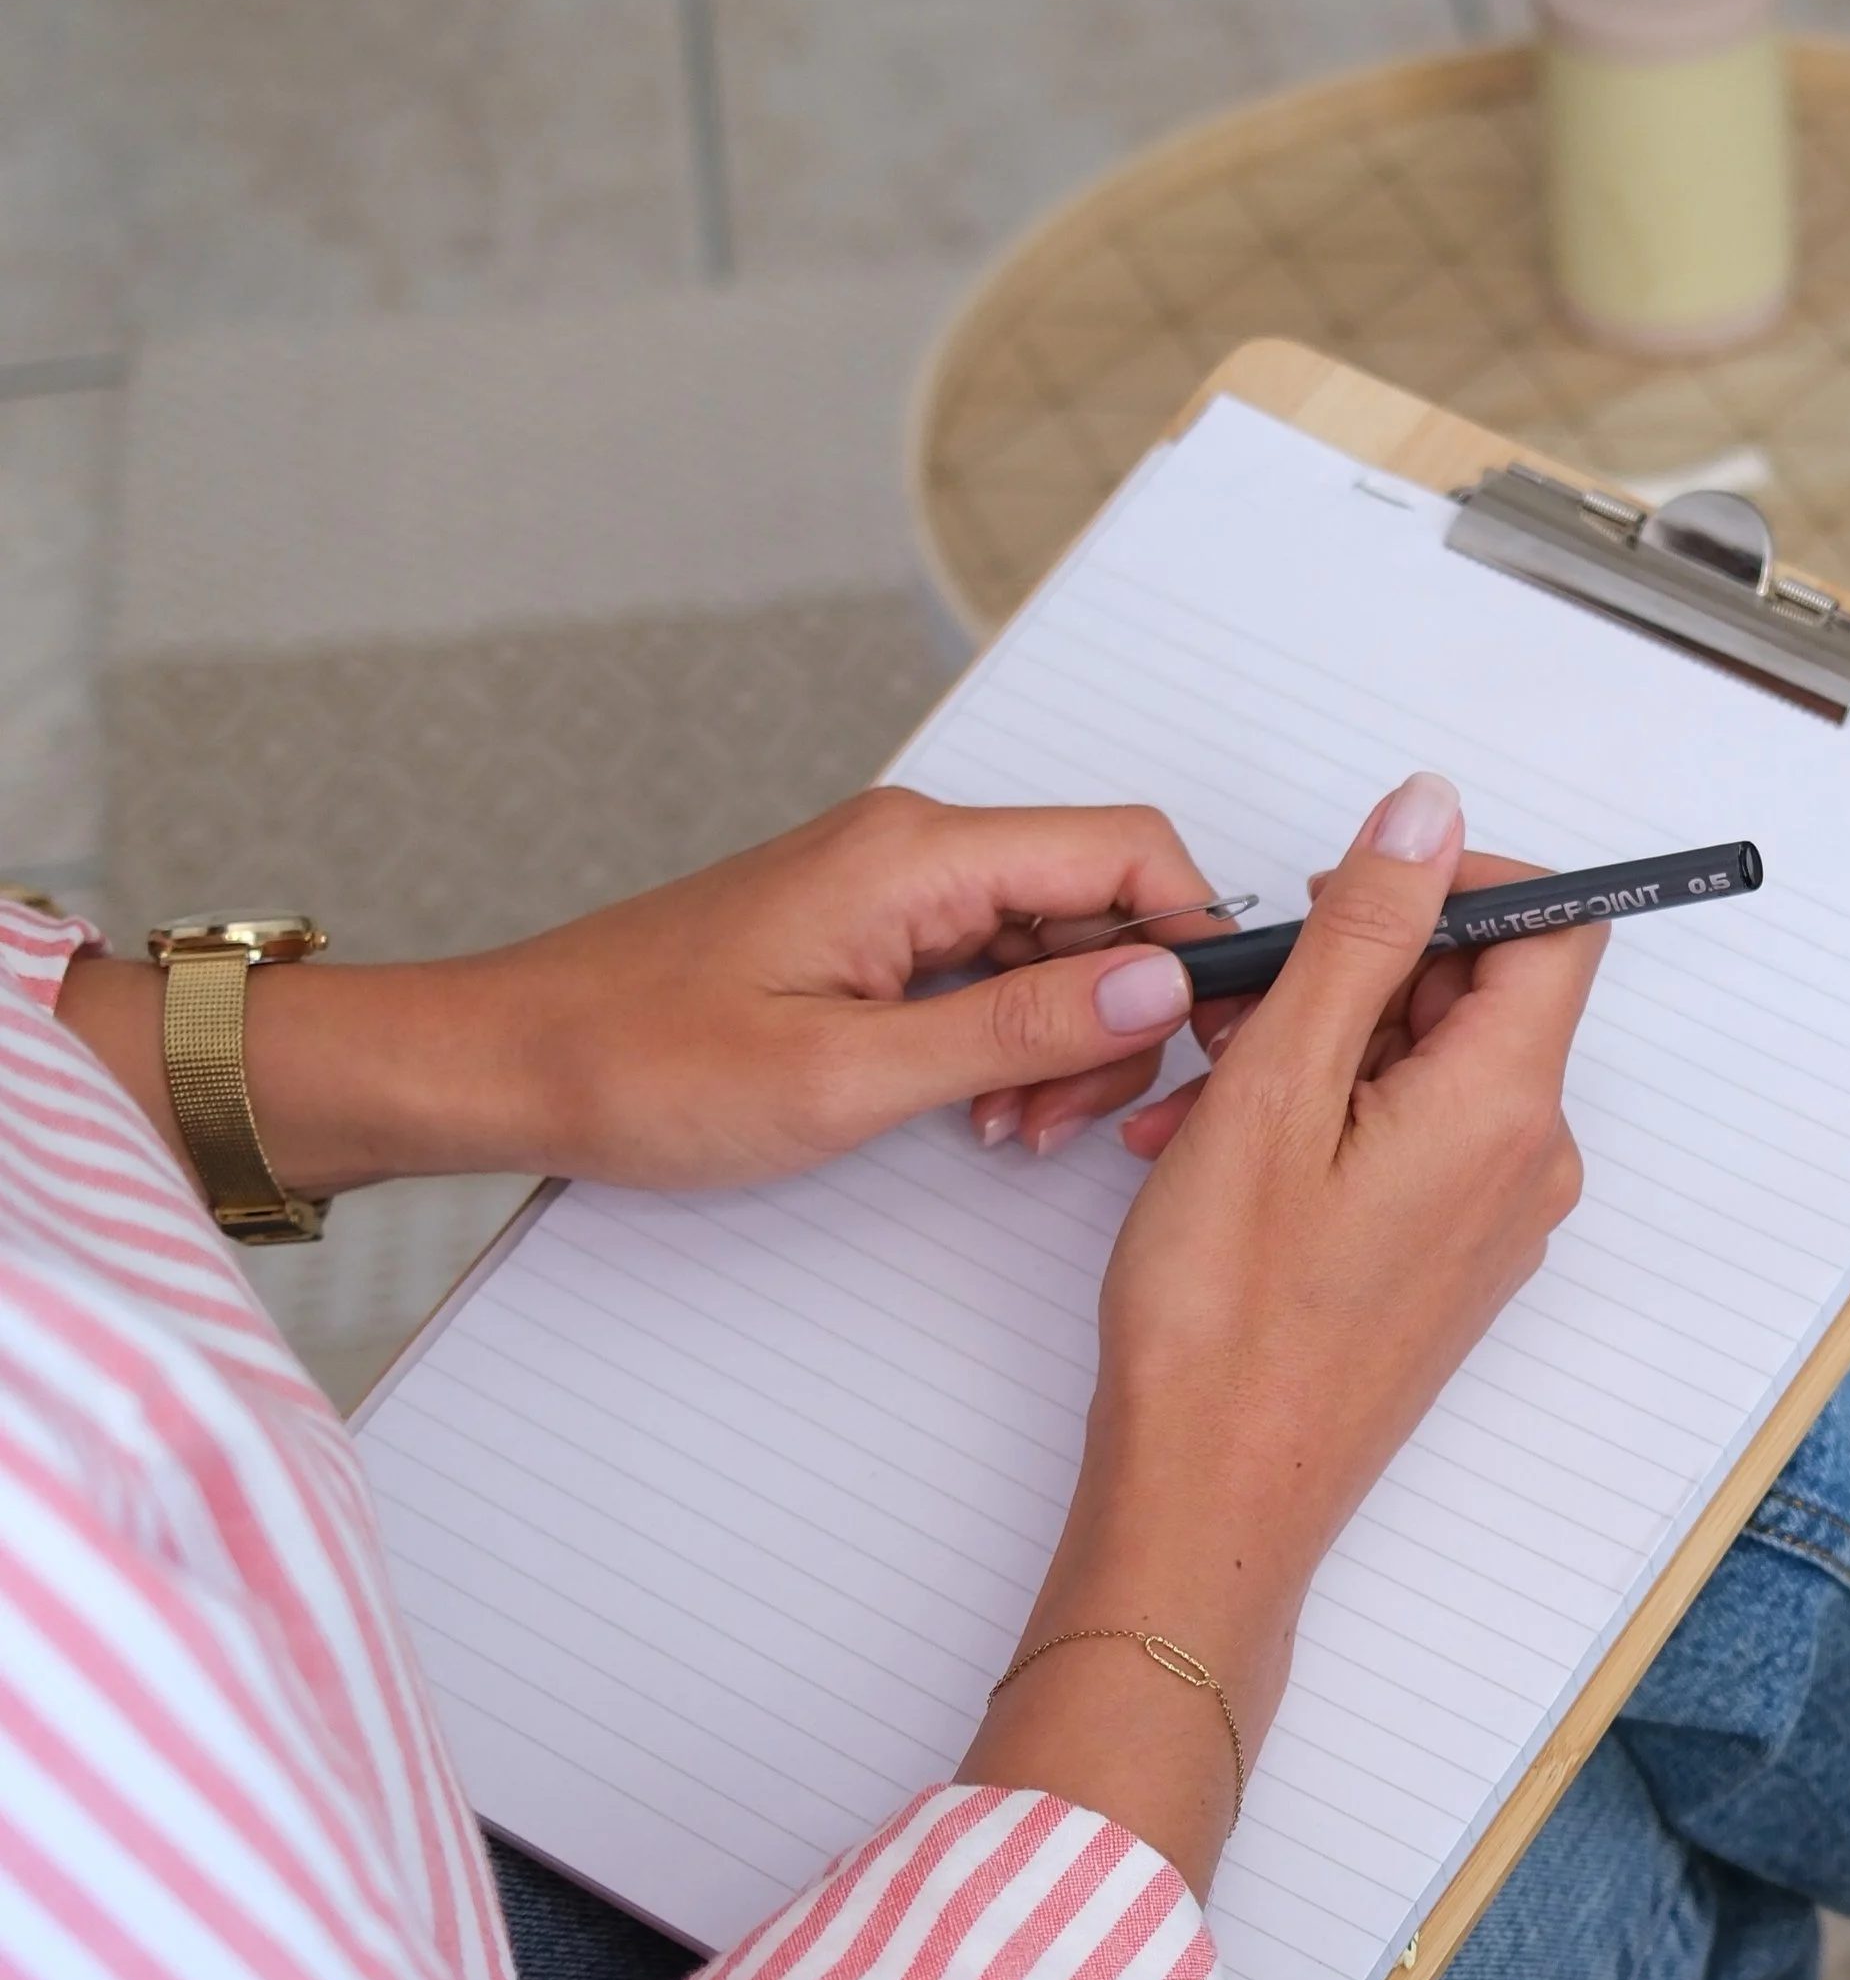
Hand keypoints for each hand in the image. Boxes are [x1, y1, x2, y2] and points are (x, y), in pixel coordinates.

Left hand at [56, 791, 1226, 1197]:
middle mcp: (915, 850)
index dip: (1196, 942)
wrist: (510, 1063)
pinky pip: (987, 971)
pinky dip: (1005, 1042)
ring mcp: (891, 890)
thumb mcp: (849, 1076)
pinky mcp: (867, 934)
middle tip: (1069, 1121)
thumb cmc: (641, 1065)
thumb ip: (1016, 1029)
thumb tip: (1157, 989)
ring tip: (1009, 1128)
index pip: (1130, 854)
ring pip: (1051, 947)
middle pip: (1101, 904)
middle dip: (1121, 1016)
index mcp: (919, 857)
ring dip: (1063, 1042)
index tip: (1208, 1042)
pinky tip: (973, 1108)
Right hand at [965, 772, 1601, 1889]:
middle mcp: (1524, 1164)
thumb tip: (1428, 815)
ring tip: (1195, 1093)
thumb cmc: (1225, 1322)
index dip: (1457, 881)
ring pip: (1420, 1068)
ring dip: (1313, 1049)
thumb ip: (1362, 935)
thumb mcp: (1275, 1087)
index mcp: (1505, 1108)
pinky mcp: (1442, 1265)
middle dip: (1355, 969)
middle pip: (1479, 993)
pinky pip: (1401, 1143)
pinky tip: (1212, 1151)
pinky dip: (1315, 1119)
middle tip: (1235, 1003)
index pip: (1553, 926)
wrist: (1211, 1500)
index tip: (1349, 891)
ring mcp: (1488, 1223)